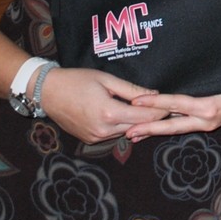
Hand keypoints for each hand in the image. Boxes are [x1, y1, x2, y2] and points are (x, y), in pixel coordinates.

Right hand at [38, 67, 169, 144]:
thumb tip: (154, 94)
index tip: (172, 106)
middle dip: (152, 118)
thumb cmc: (77, 80)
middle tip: (168, 110)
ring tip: (151, 112)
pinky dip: (123, 126)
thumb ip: (131, 90)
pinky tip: (128, 116)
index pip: (143, 116)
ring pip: (126, 131)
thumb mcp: (107, 80)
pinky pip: (113, 134)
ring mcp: (96, 138)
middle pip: (137, 127)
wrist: (48, 92)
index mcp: (109, 113)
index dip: (160, 112)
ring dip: (138, 123)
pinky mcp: (90, 140)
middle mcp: (104, 130)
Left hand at [125, 85, 220, 138]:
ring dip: (156, 131)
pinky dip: (170, 127)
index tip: (135, 102)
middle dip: (149, 129)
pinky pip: (186, 125)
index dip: (155, 102)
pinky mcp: (211, 123)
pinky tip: (159, 127)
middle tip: (128, 133)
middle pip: (172, 125)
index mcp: (209, 106)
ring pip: (177, 128)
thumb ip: (201, 85)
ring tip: (136, 135)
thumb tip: (175, 87)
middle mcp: (207, 118)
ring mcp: (209, 123)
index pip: (175, 103)